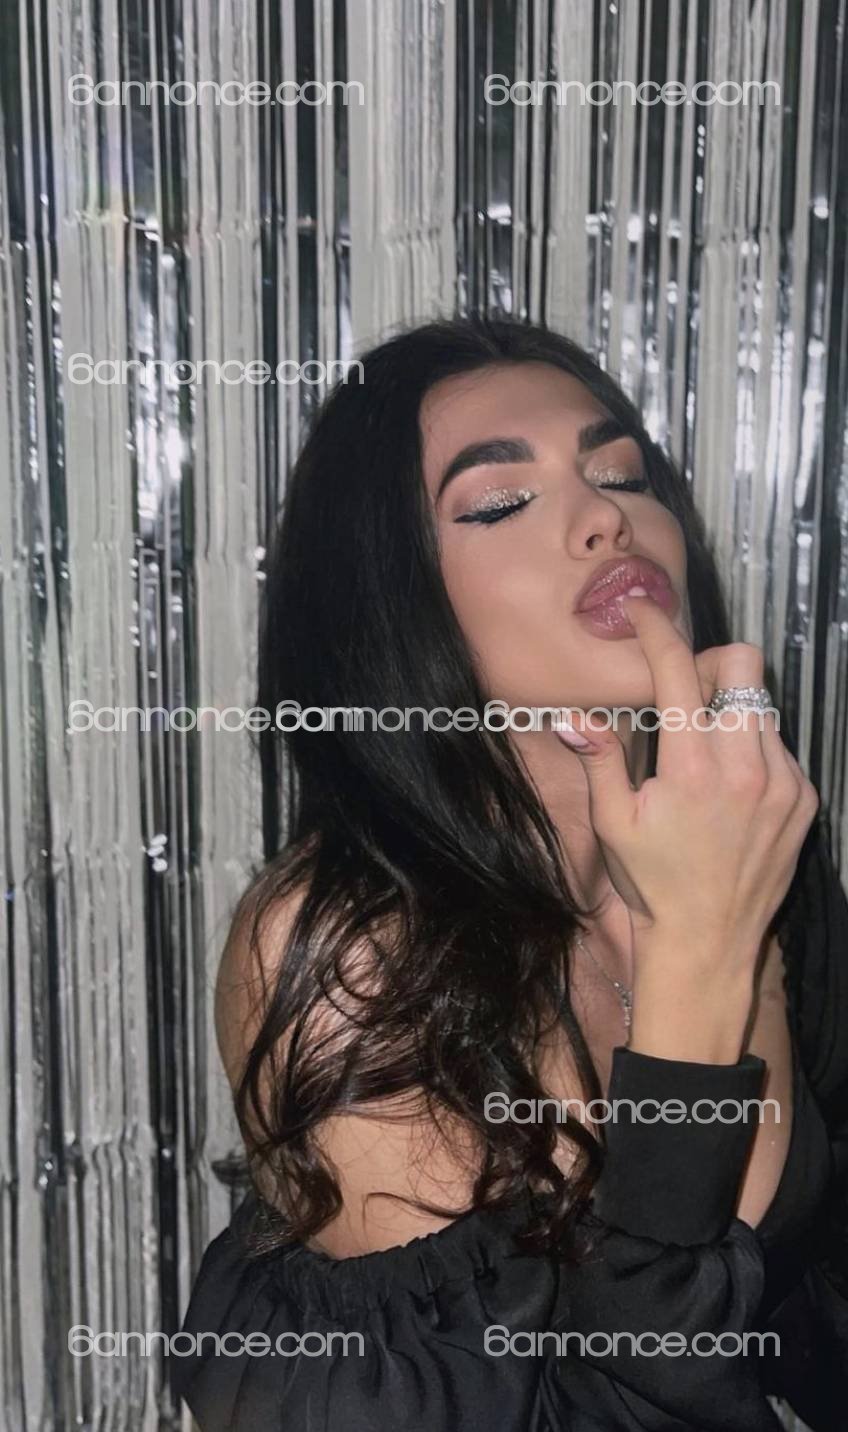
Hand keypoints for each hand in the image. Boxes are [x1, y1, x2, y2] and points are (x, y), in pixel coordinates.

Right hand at [557, 594, 818, 984]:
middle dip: (709, 664)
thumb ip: (600, 760)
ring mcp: (782, 782)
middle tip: (684, 696)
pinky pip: (781, 746)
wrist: (708, 941)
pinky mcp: (803, 799)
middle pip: (742, 663)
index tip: (642, 615)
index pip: (677, 669)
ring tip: (705, 752)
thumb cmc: (652, 882)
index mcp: (690, 768)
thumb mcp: (613, 823)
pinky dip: (753, 749)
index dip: (656, 630)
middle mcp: (744, 766)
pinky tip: (730, 788)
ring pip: (763, 704)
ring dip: (731, 709)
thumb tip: (574, 716)